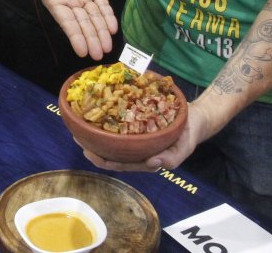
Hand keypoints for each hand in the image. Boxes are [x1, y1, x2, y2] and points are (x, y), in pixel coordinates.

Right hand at [0, 0, 116, 59]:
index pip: (66, 21)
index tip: (82, 50)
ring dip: (101, 32)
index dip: (74, 35)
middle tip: (99, 55)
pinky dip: (108, 16)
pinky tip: (113, 28)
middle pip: (82, 23)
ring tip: (108, 46)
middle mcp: (70, 3)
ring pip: (94, 17)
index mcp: (55, 1)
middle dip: (91, 38)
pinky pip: (103, 6)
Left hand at [81, 96, 215, 171]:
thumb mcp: (183, 149)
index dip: (101, 159)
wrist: (196, 118)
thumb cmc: (188, 136)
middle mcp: (136, 149)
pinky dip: (107, 118)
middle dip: (91, 145)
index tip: (87, 151)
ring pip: (111, 137)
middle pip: (109, 151)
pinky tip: (97, 108)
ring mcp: (135, 136)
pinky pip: (119, 122)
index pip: (118, 163)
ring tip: (80, 123)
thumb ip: (170, 158)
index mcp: (143, 158)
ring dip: (95, 132)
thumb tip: (152, 163)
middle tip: (75, 135)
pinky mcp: (137, 122)